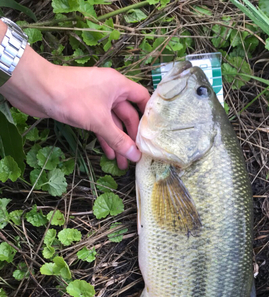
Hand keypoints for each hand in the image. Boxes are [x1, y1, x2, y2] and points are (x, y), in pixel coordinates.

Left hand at [0, 42, 149, 168]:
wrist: (36, 90)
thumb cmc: (72, 98)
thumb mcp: (99, 121)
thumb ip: (119, 140)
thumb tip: (136, 156)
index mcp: (118, 85)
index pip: (142, 98)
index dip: (150, 115)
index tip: (155, 134)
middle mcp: (110, 90)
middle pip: (128, 115)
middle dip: (131, 136)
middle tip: (137, 156)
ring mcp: (96, 100)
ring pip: (113, 123)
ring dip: (118, 141)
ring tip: (123, 163)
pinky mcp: (84, 109)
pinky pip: (100, 125)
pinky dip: (104, 138)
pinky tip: (109, 154)